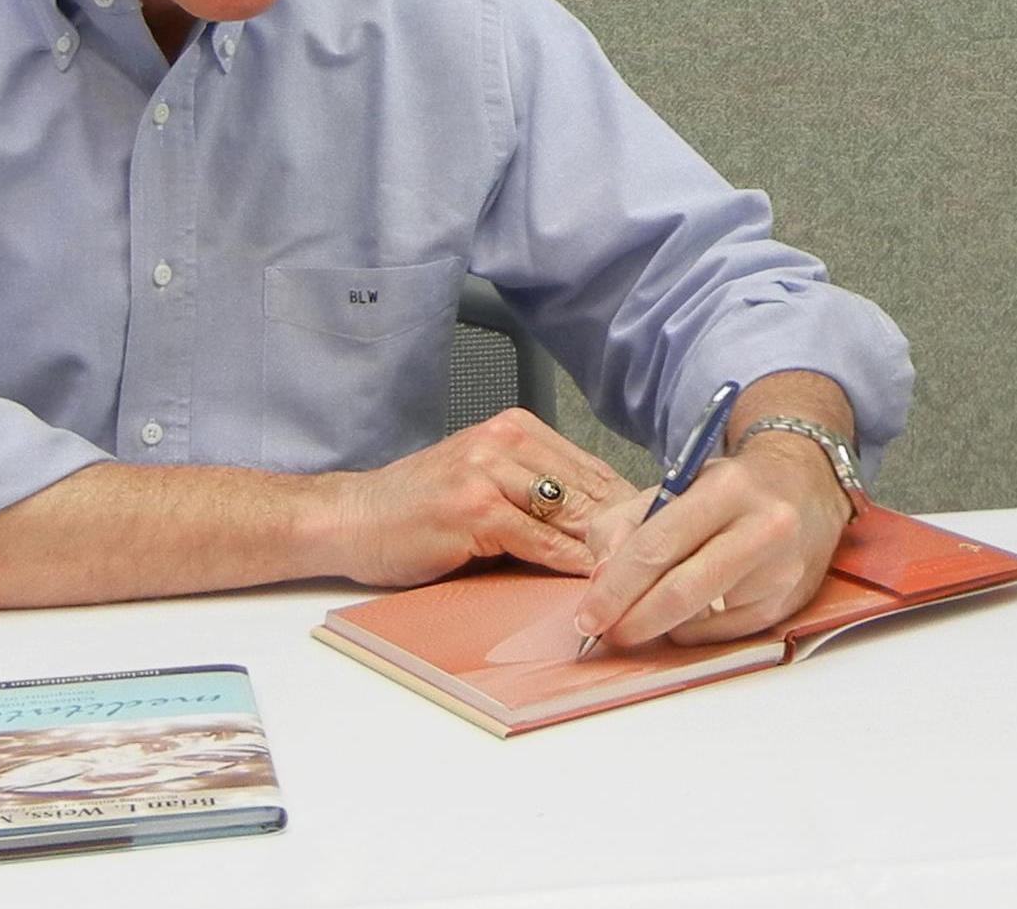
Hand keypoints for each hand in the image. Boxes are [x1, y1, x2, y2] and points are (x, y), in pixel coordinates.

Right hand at [328, 409, 636, 587]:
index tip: (661, 540)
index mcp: (513, 429)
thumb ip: (536, 496)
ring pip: (572, 515)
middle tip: (664, 566)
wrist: (352, 517)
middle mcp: (504, 441)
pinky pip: (541, 543)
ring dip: (607, 552)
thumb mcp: (483, 484)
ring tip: (640, 582)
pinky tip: (592, 587)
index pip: (593, 469)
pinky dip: (571, 568)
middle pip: (591, 490)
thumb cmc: (416, 507)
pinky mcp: (475, 508)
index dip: (631, 509)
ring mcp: (489, 472)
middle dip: (629, 532)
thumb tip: (603, 532)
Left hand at [573, 423, 850, 647]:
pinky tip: (686, 611)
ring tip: (640, 615)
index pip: (657, 546)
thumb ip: (624, 526)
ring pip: (701, 618)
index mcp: (725, 489)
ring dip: (659, 625)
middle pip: (681, 591)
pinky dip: (693, 628)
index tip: (587, 615)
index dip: (616, 587)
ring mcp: (781, 571)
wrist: (804, 486)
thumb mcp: (672, 487)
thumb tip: (602, 582)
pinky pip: (723, 634)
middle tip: (604, 632)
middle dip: (633, 619)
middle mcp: (762, 528)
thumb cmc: (728, 490)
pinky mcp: (789, 604)